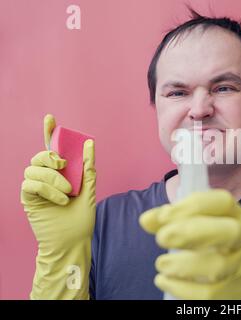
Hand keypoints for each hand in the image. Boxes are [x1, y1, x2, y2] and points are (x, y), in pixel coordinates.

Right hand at [20, 114, 95, 298]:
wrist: (73, 241)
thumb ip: (88, 168)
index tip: (50, 118)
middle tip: (64, 165)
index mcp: (61, 174)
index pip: (53, 149)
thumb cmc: (81, 219)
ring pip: (34, 169)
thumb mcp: (89, 190)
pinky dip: (47, 190)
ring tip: (67, 193)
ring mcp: (36, 188)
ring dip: (53, 179)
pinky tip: (60, 200)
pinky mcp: (28, 199)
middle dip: (51, 156)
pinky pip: (30, 184)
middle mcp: (47, 178)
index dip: (49, 132)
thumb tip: (89, 143)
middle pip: (40, 155)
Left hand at [139, 189, 240, 299]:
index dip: (192, 205)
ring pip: (217, 267)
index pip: (223, 202)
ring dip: (182, 265)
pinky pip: (208, 294)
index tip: (163, 215)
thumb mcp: (209, 227)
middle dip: (192, 232)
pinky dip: (181, 288)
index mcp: (238, 218)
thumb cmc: (225, 249)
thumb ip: (176, 220)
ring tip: (161, 264)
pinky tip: (164, 280)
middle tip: (162, 238)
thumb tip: (146, 219)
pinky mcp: (233, 295)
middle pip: (229, 233)